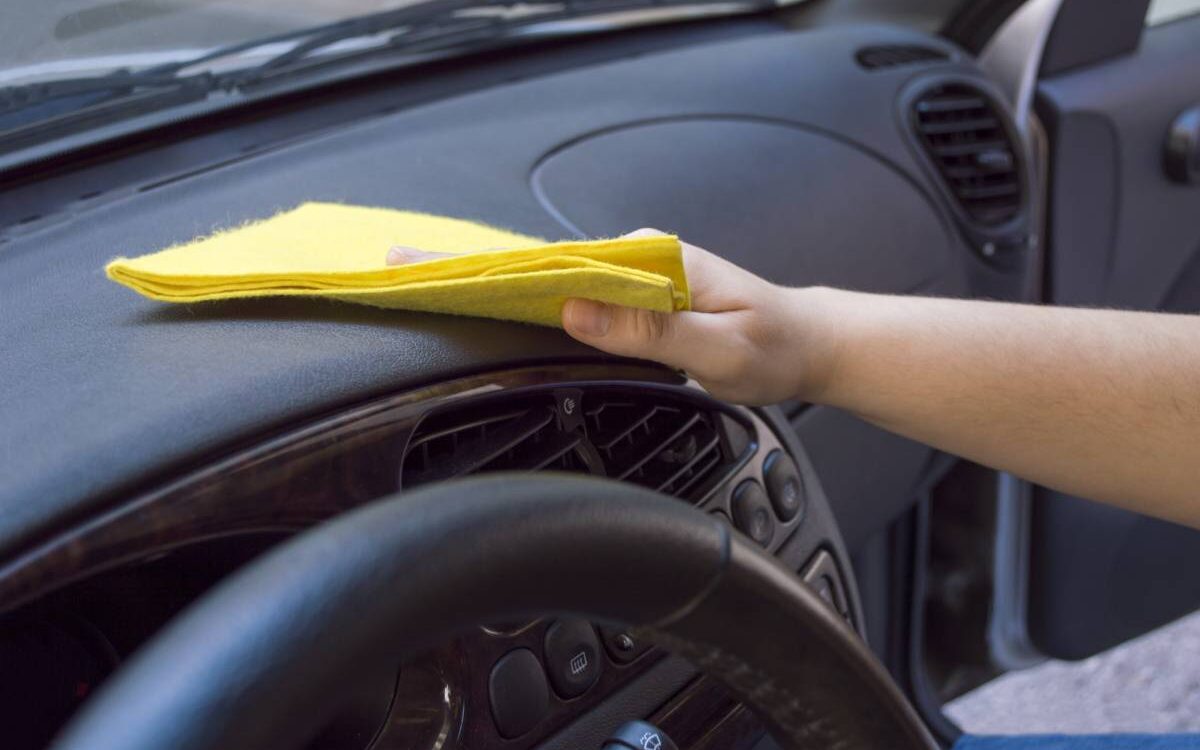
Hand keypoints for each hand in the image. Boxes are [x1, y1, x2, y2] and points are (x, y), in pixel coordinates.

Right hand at [386, 230, 832, 404]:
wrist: (809, 345)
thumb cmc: (774, 345)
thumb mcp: (721, 346)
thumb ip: (653, 328)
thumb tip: (578, 312)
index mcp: (653, 256)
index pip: (560, 261)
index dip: (496, 268)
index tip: (441, 270)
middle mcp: (638, 257)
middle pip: (546, 268)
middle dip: (479, 271)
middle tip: (404, 271)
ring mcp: (635, 277)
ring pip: (557, 284)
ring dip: (501, 288)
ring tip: (435, 290)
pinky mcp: (636, 298)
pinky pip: (578, 299)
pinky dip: (535, 304)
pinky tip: (498, 309)